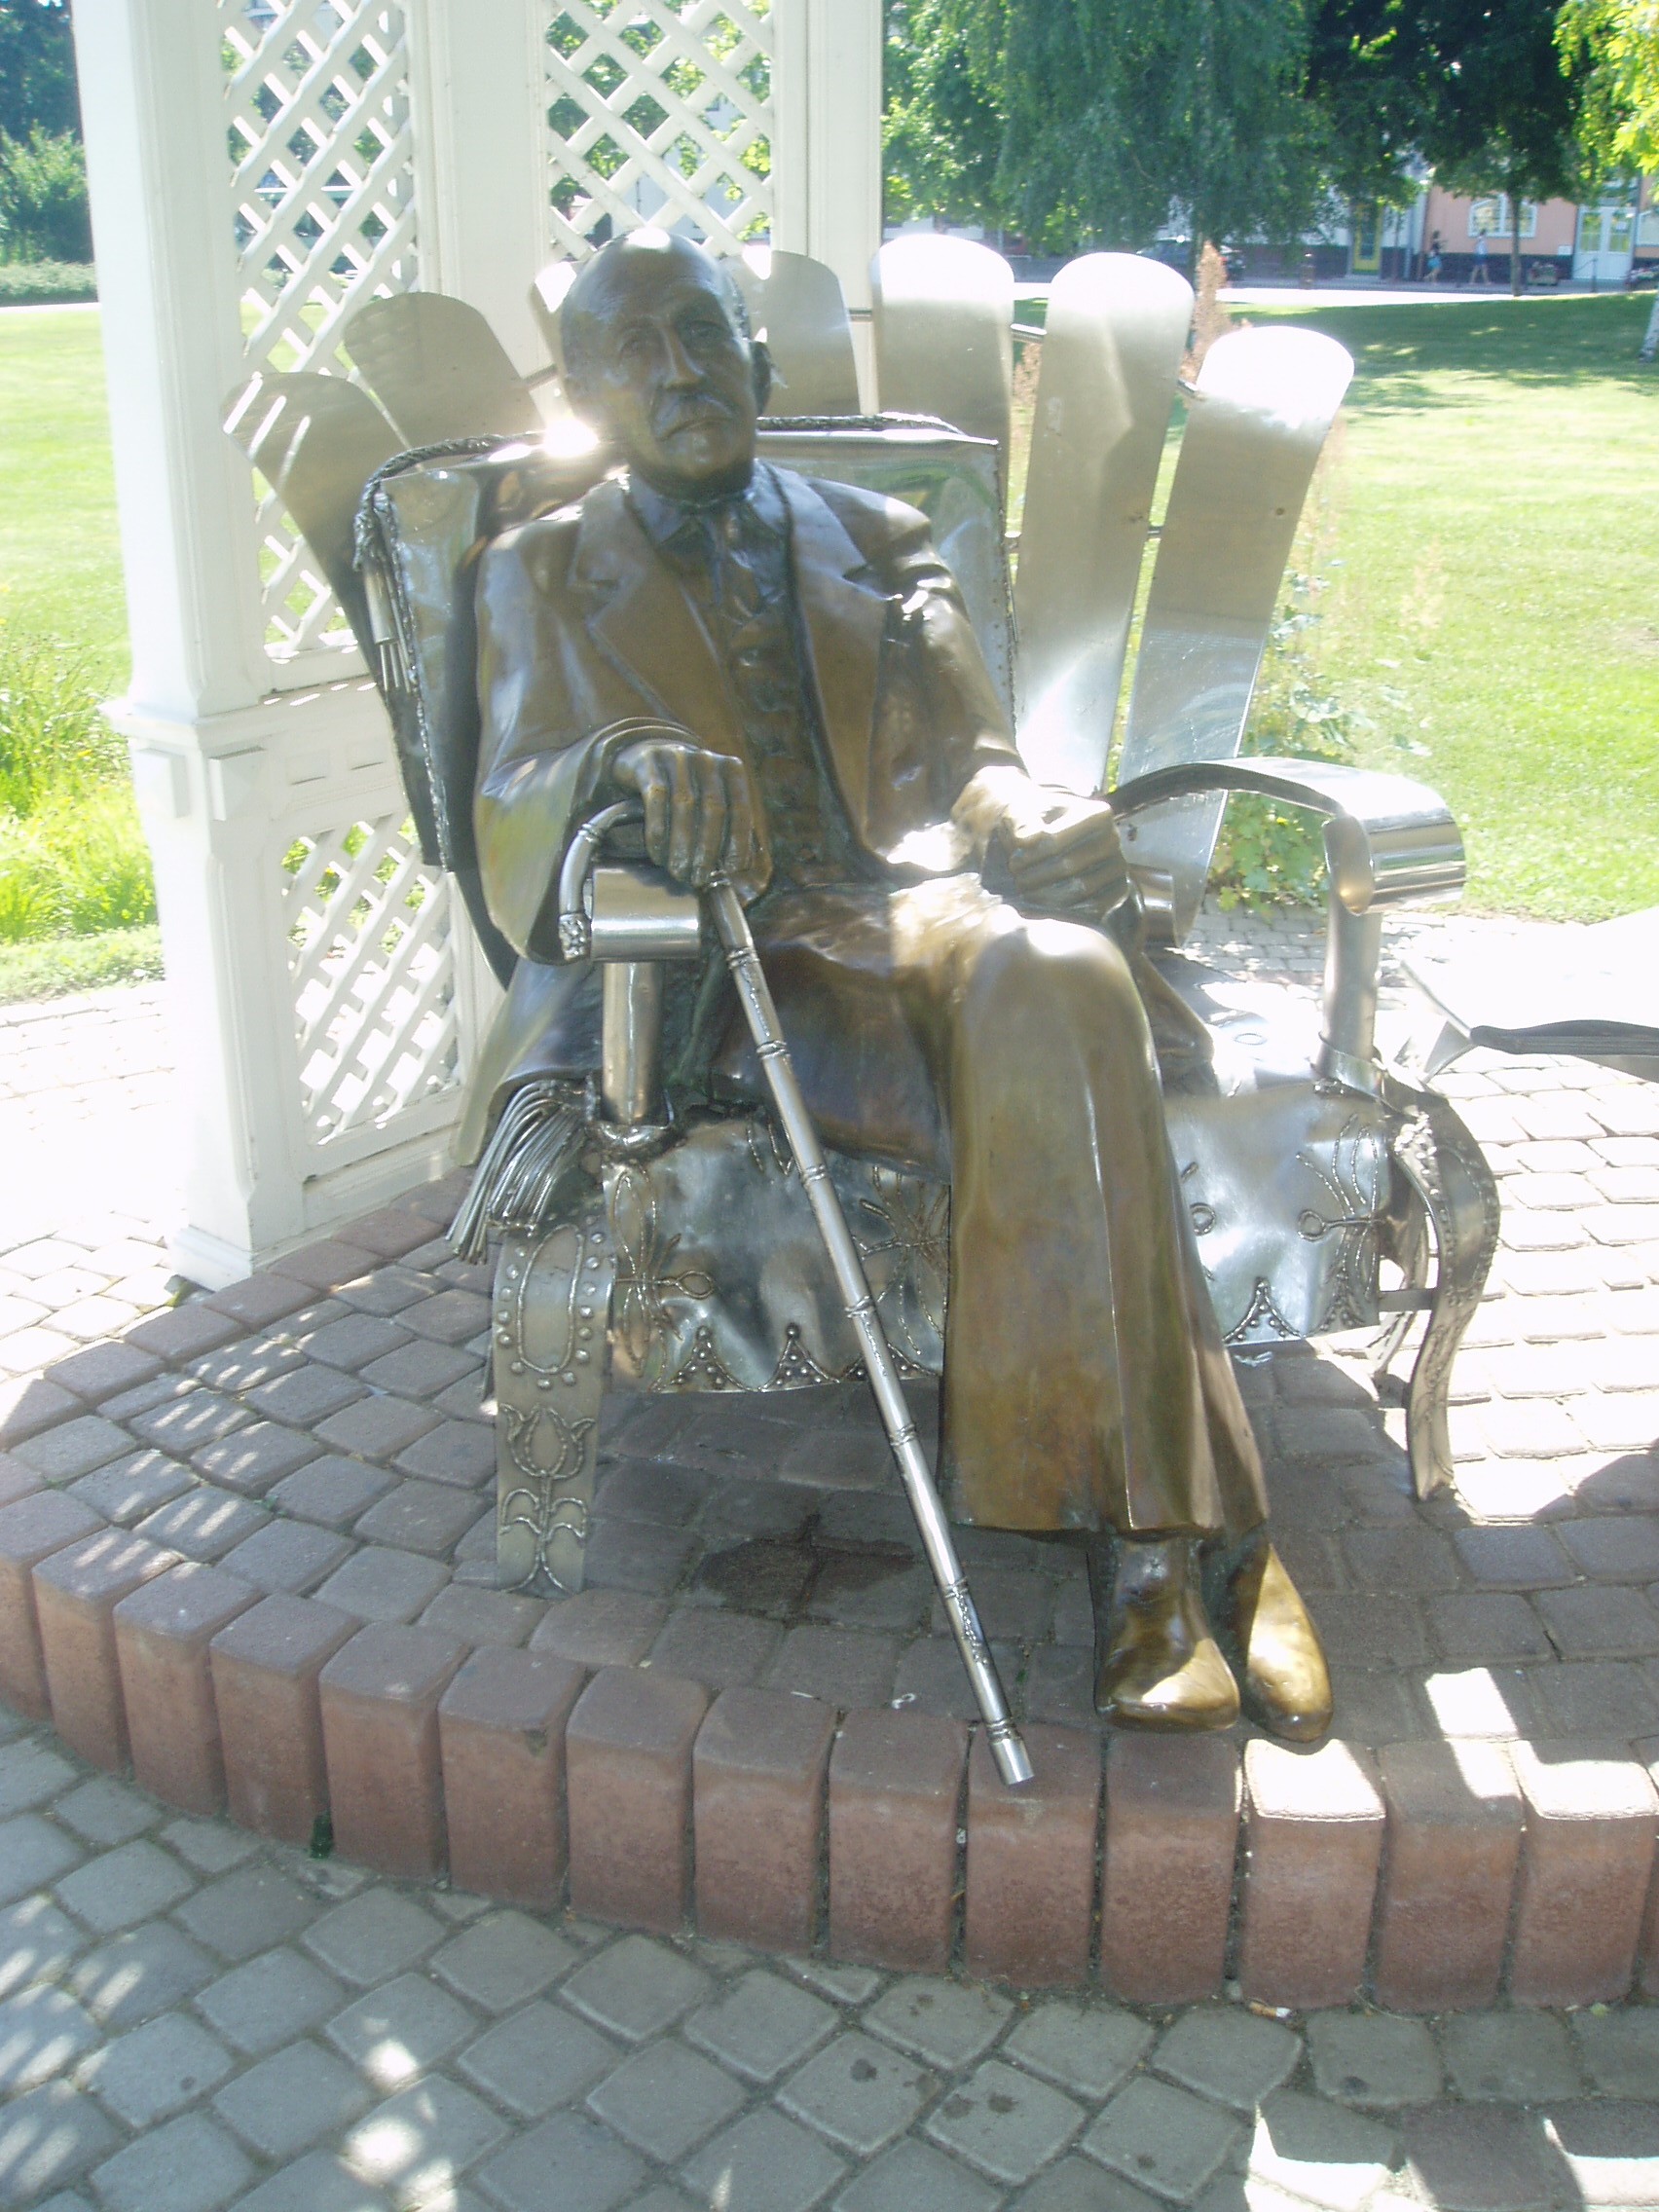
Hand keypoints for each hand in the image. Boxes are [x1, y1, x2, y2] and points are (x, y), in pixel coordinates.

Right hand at [612, 736, 766, 895]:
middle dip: (707, 849)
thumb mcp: (713, 797)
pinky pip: (656, 799)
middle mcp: (707, 759)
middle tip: (699, 878)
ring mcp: (677, 757)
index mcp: (731, 769)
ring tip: (679, 872)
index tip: (731, 869)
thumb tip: (741, 867)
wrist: (647, 757)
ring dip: (682, 845)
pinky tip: (658, 855)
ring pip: (684, 805)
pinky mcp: (649, 762)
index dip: (738, 840)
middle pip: (712, 809)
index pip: (740, 808)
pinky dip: (658, 832)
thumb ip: (728, 824)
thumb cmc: (688, 789)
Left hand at [965, 767, 1130, 918]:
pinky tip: (1038, 910)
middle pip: (1067, 866)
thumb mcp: (1022, 813)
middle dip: (1034, 877)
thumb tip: (1027, 839)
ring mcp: (1118, 866)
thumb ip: (1019, 821)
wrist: (1052, 838)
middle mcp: (1113, 838)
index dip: (1027, 856)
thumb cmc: (1035, 824)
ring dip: (1044, 896)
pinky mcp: (1118, 891)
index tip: (1012, 859)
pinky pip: (1092, 910)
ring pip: (1078, 890)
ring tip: (1025, 892)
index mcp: (1096, 813)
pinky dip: (1061, 913)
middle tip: (1017, 879)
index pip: (1053, 841)